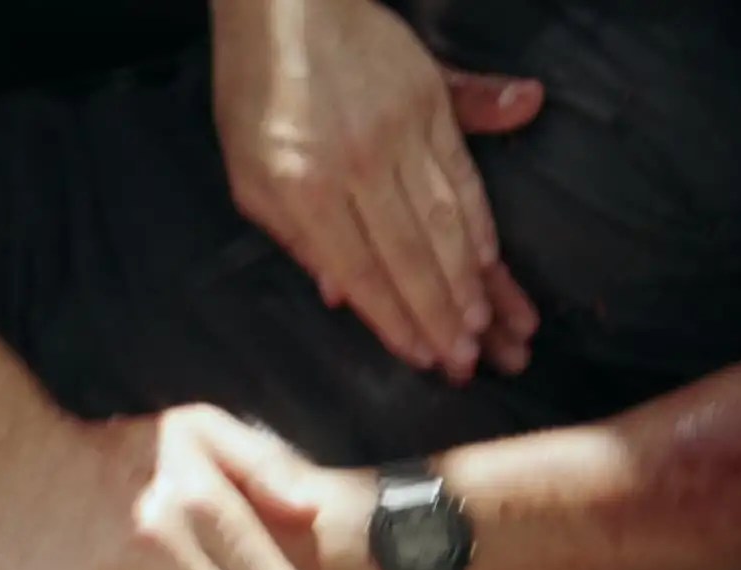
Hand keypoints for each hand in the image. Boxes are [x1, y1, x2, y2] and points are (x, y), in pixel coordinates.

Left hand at [211, 0, 545, 380]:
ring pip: (446, 220)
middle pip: (411, 253)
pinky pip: (462, 175)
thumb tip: (339, 294)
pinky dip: (480, 223)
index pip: (360, 269)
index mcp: (306, 189)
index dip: (394, 318)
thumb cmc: (256, 98)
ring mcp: (402, 134)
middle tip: (466, 362)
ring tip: (487, 326)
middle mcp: (360, 165)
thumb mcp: (248, 176)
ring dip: (469, 280)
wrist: (286, 8)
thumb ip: (295, 238)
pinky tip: (491, 261)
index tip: (421, 358)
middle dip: (441, 314)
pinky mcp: (432, 105)